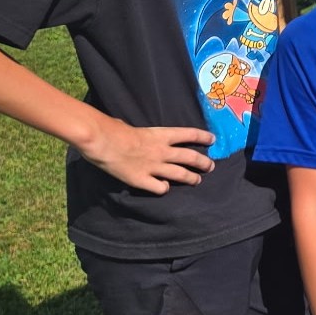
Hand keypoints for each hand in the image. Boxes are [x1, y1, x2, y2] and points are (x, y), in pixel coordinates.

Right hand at [80, 115, 214, 191]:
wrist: (103, 141)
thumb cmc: (114, 129)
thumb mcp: (134, 126)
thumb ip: (141, 133)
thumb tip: (132, 131)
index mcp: (161, 135)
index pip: (189, 134)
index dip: (203, 137)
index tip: (213, 139)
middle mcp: (162, 151)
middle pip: (191, 157)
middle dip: (204, 162)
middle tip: (211, 166)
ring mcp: (154, 167)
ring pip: (181, 174)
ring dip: (192, 178)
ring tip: (197, 180)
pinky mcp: (143, 180)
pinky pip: (160, 188)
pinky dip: (163, 188)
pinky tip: (163, 188)